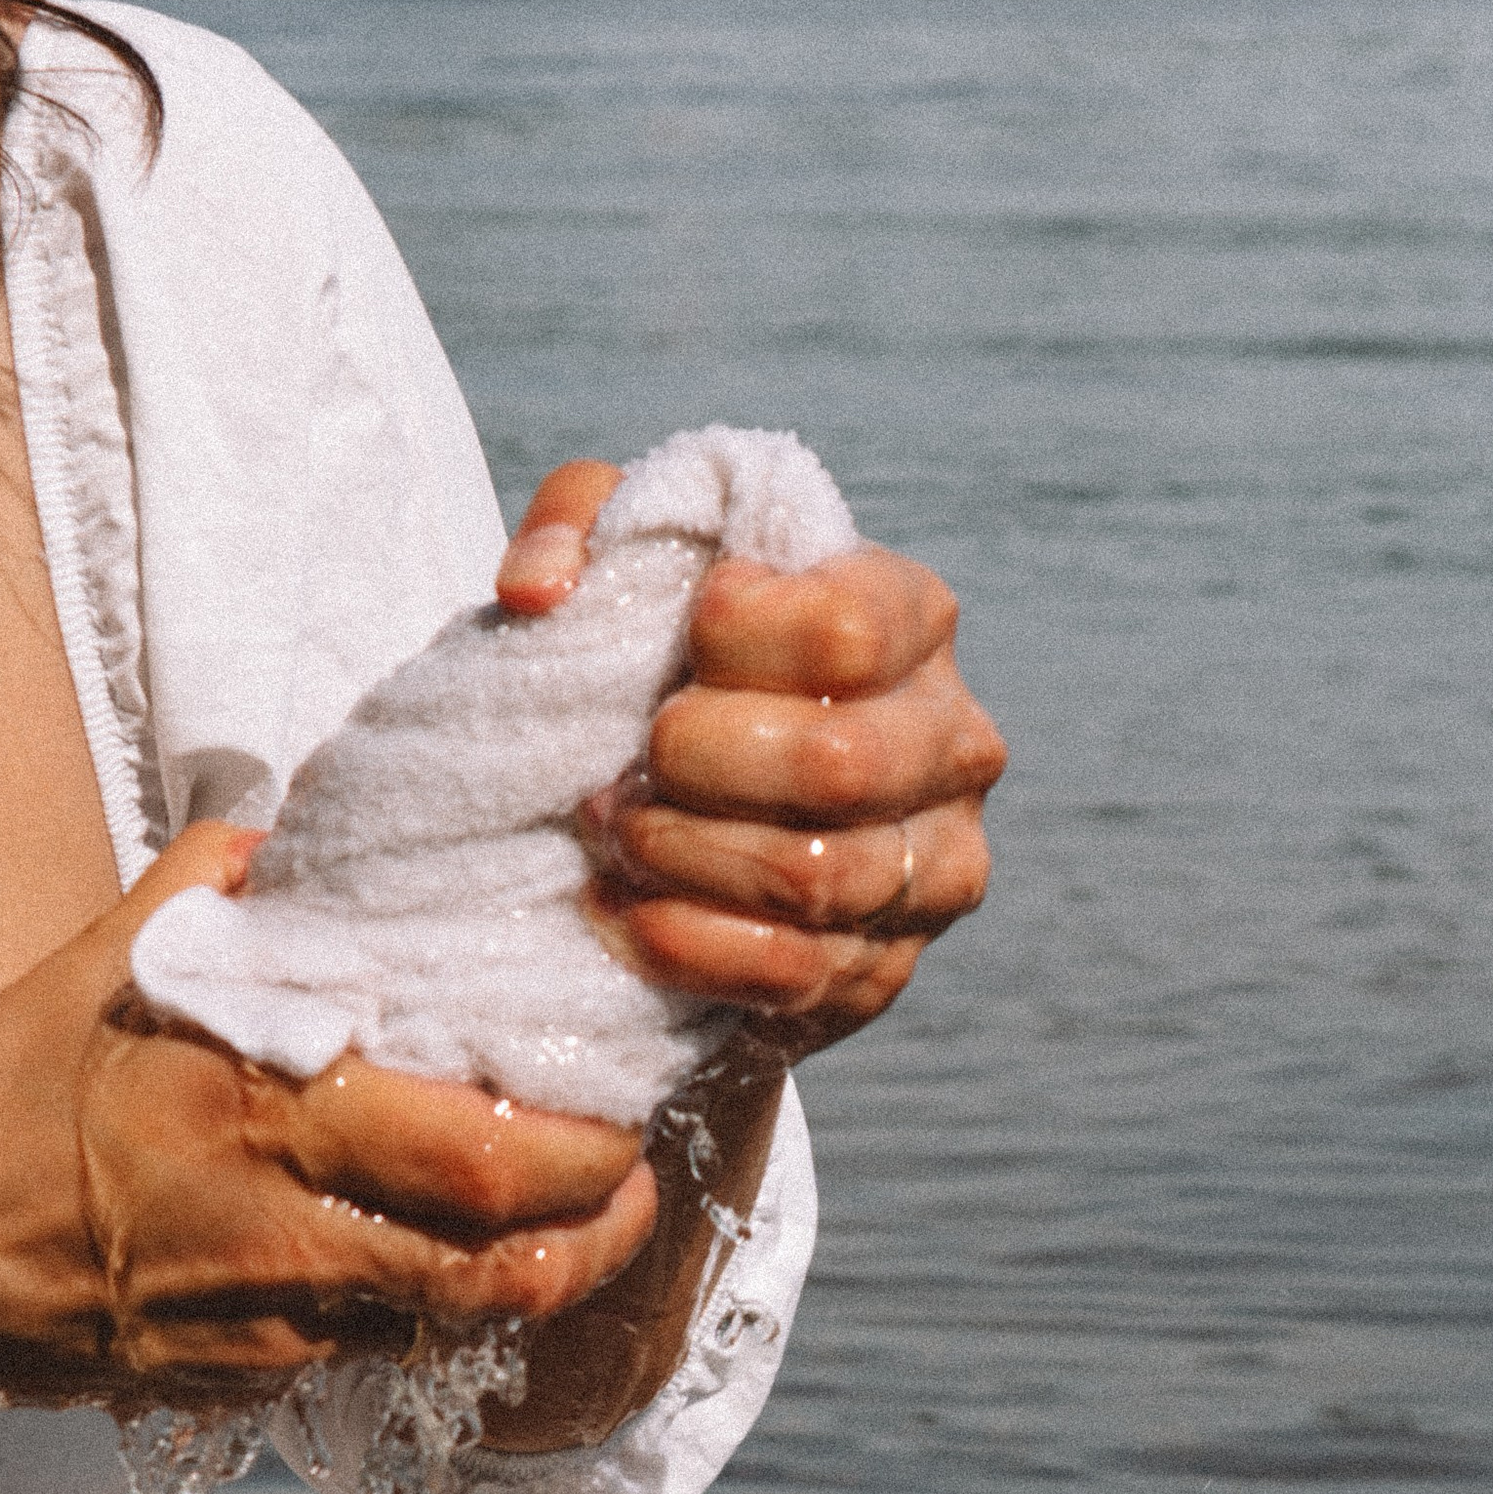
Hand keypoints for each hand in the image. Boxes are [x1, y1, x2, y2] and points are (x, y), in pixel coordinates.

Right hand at [0, 827, 656, 1411]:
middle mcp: (272, 1227)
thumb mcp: (101, 964)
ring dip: (547, 1274)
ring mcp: (266, 1323)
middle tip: (634, 1160)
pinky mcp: (248, 1385)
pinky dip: (442, 1307)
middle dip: (601, 1213)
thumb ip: (221, 888)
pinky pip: (384, 1351)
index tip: (622, 1074)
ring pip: (463, 1320)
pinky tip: (461, 1255)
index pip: (479, 1140)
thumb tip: (310, 817)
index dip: (584, 1127)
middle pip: (502, 1248)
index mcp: (248, 1102)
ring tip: (590, 1216)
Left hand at [497, 459, 1007, 1064]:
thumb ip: (578, 519)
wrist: (694, 817)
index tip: (680, 648)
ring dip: (686, 856)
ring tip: (619, 835)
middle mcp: (954, 741)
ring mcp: (938, 865)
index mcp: (915, 618)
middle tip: (631, 764)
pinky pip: (797, 974)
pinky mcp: (887, 968)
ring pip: (816, 877)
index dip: (734, 643)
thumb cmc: (668, 663)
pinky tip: (630, 915)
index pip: (845, 630)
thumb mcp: (624, 558)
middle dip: (696, 764)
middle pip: (837, 763)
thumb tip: (538, 593)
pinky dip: (691, 947)